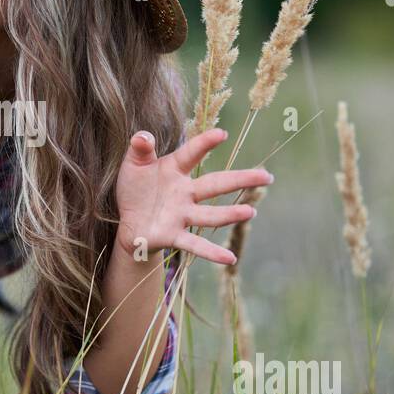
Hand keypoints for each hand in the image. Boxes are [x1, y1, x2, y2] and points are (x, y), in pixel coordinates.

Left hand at [114, 127, 273, 264]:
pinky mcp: (174, 235)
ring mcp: (182, 215)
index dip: (205, 143)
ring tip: (250, 212)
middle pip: (217, 184)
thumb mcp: (133, 164)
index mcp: (175, 169)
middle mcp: (185, 192)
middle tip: (267, 176)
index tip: (222, 134)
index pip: (192, 153)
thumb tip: (143, 137)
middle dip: (242, 179)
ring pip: (210, 215)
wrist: (127, 221)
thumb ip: (139, 148)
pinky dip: (211, 252)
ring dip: (229, 215)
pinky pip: (195, 243)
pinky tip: (230, 259)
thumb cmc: (134, 188)